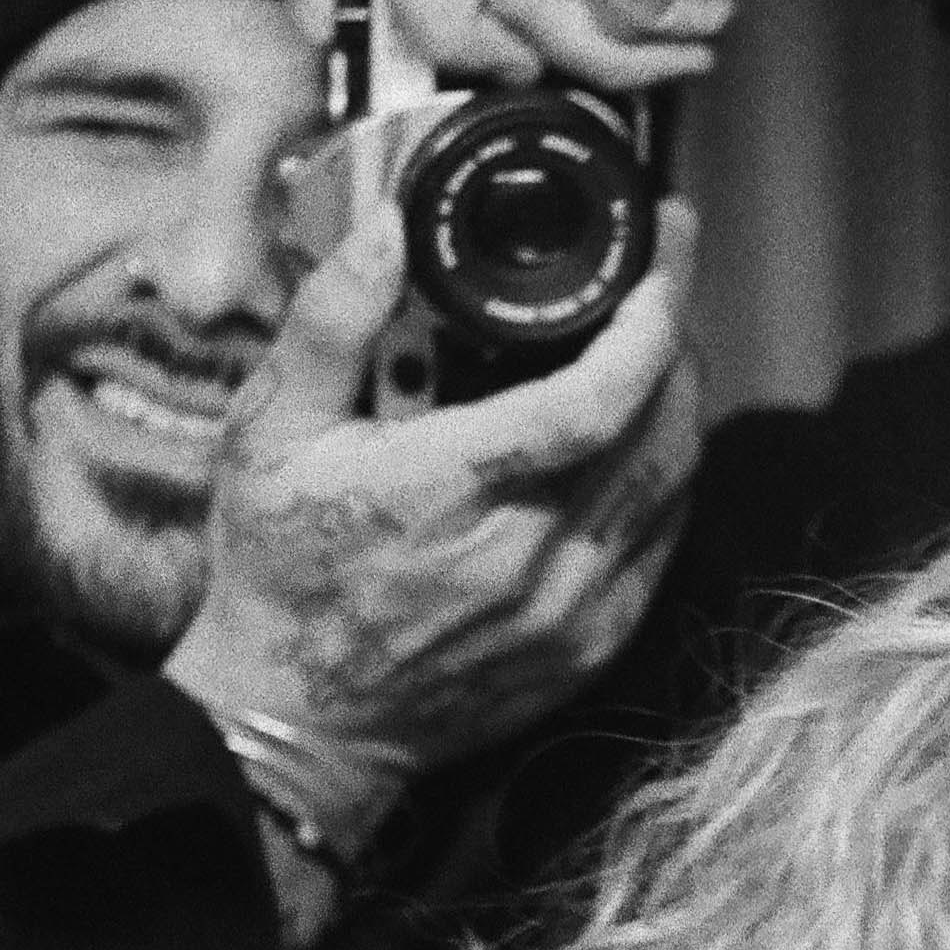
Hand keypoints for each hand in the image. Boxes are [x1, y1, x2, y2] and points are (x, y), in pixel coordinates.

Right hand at [161, 190, 703, 792]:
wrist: (298, 721)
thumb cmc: (277, 572)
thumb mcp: (268, 432)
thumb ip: (331, 322)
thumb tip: (387, 228)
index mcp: (451, 495)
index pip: (594, 402)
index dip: (649, 323)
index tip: (660, 256)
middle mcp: (527, 560)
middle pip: (660, 432)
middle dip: (677, 339)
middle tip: (663, 276)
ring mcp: (571, 612)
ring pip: (674, 485)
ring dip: (680, 402)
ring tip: (656, 341)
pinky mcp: (591, 647)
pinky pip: (661, 542)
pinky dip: (665, 476)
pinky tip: (642, 435)